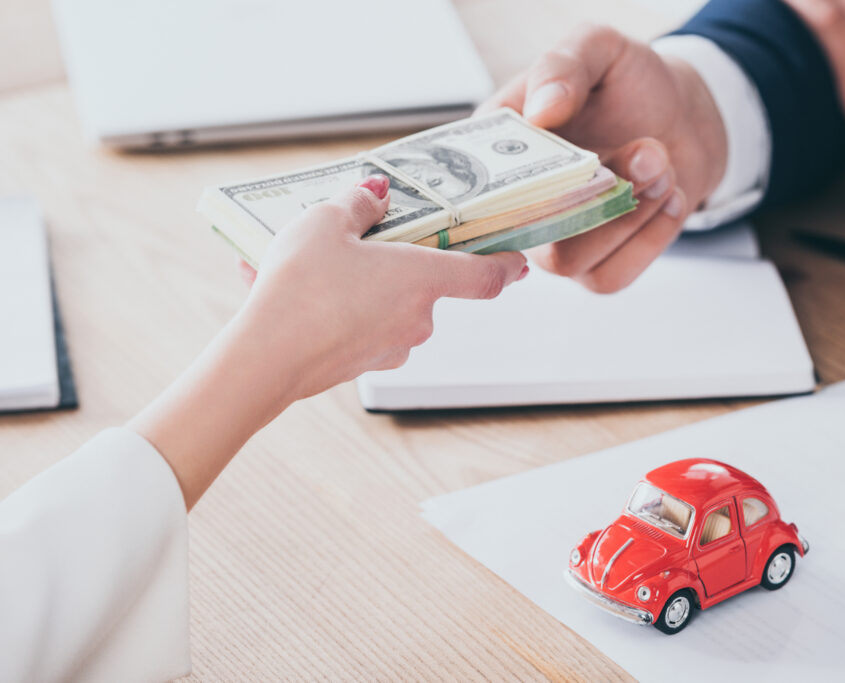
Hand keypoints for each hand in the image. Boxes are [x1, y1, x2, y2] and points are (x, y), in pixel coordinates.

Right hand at [240, 175, 526, 400]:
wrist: (265, 357)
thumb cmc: (302, 287)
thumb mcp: (325, 223)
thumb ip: (357, 204)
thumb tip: (375, 195)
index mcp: (423, 280)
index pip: (485, 277)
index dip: (505, 266)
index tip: (518, 263)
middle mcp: (416, 319)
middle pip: (420, 283)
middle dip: (392, 260)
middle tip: (358, 236)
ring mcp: (389, 347)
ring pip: (380, 303)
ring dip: (353, 282)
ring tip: (300, 261)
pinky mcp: (359, 364)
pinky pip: (353, 325)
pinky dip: (330, 306)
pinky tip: (281, 287)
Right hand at [480, 24, 726, 291]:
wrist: (682, 118)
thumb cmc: (627, 83)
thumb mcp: (597, 50)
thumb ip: (564, 67)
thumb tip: (541, 112)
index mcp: (496, 150)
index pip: (472, 187)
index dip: (504, 188)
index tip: (566, 163)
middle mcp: (517, 204)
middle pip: (524, 233)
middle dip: (591, 199)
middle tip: (647, 151)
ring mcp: (553, 241)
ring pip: (569, 262)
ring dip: (624, 218)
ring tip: (663, 166)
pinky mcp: (594, 266)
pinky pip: (610, 277)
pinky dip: (648, 240)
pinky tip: (670, 197)